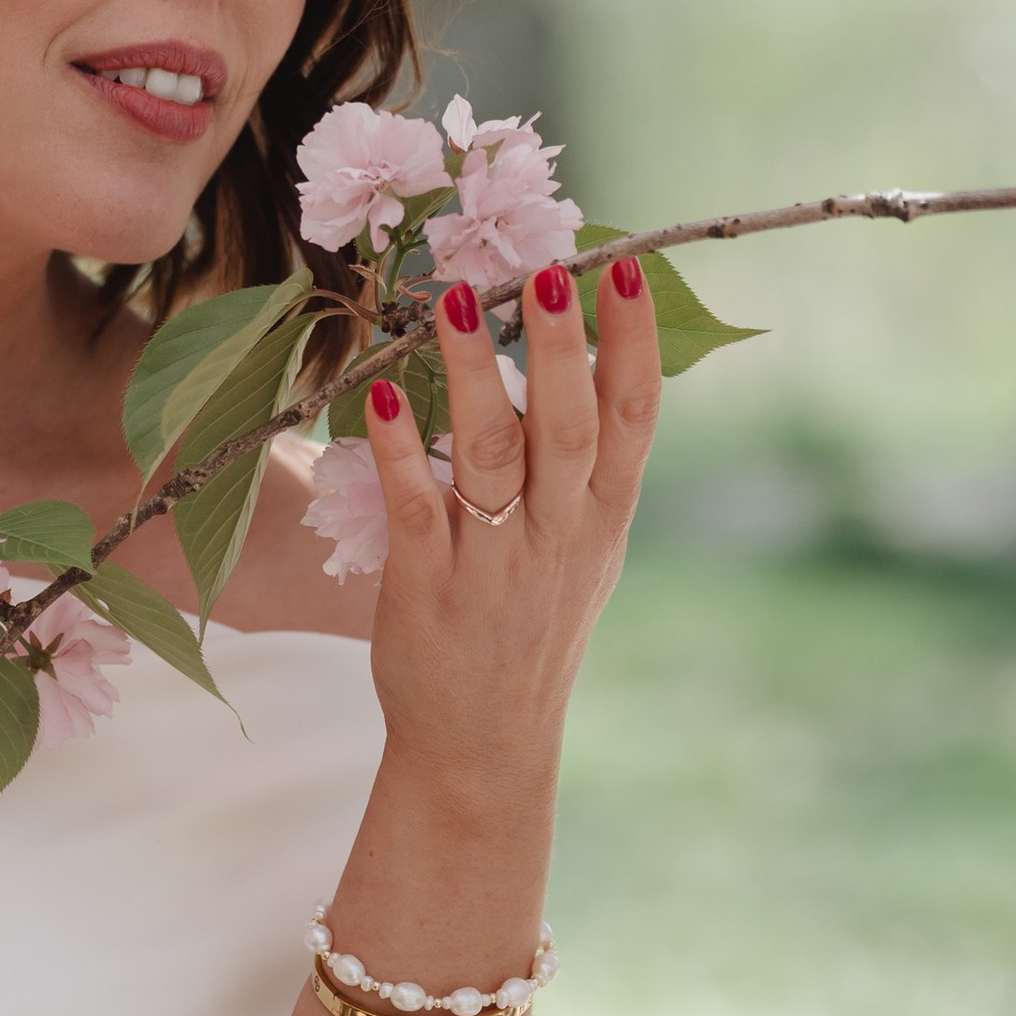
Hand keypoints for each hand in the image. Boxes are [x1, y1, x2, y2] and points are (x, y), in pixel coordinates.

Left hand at [360, 258, 660, 803]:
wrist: (485, 745)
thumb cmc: (532, 631)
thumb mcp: (586, 552)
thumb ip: (591, 469)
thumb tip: (592, 362)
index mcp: (602, 519)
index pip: (632, 418)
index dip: (633, 342)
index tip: (623, 269)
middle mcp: (557, 536)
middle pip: (569, 428)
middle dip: (562, 348)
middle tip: (549, 272)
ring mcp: (492, 562)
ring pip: (490, 455)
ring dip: (476, 373)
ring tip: (455, 299)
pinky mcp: (426, 586)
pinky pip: (414, 505)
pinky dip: (399, 447)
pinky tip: (382, 391)